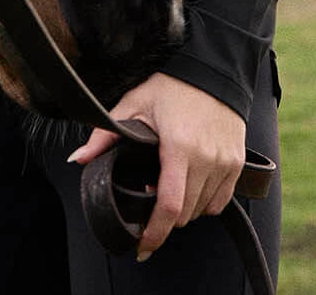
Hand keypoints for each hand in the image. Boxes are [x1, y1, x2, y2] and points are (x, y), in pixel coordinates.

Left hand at [68, 74, 245, 259]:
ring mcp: (224, 162)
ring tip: (170, 187)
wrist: (213, 69)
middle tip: (150, 199)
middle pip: (184, 213)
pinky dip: (205, 202)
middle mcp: (206, 158)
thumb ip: (105, 134)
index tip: (142, 247)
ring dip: (184, 209)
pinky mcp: (236, 163)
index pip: (169, 205)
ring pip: (202, 210)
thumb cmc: (172, 86)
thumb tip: (79, 159)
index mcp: (179, 147)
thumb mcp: (135, 103)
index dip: (155, 233)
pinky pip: (220, 201)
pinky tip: (191, 185)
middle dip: (164, 216)